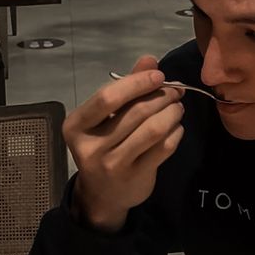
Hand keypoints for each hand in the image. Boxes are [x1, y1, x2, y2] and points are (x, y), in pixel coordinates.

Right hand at [64, 56, 184, 231]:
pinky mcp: (136, 177)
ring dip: (172, 113)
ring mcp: (113, 165)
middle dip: (161, 97)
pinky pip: (163, 148)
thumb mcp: (105, 118)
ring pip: (153, 130)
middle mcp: (91, 147)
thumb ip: (126, 88)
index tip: (159, 76)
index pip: (108, 98)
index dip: (137, 83)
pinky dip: (176, 134)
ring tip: (178, 107)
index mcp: (76, 126)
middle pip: (135, 113)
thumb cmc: (103, 146)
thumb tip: (150, 60)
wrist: (102, 195)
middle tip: (176, 91)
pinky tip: (177, 128)